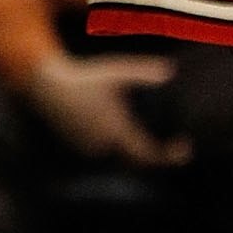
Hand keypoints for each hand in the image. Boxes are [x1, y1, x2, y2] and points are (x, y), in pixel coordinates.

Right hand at [24, 49, 191, 165]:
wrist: (47, 86)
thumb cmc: (84, 78)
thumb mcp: (116, 72)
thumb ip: (143, 72)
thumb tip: (170, 71)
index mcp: (117, 132)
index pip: (150, 156)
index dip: (170, 157)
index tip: (185, 147)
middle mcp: (104, 146)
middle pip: (137, 162)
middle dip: (155, 155)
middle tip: (172, 145)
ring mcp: (90, 150)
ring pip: (120, 159)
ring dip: (134, 153)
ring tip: (150, 141)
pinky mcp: (79, 148)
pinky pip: (105, 154)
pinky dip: (117, 148)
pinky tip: (121, 134)